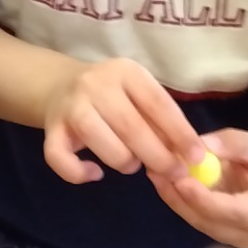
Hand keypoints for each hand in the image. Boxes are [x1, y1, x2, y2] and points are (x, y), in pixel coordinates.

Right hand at [41, 58, 201, 184]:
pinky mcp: (51, 129)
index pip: (158, 104)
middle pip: (131, 127)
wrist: (59, 85)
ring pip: (100, 142)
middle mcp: (96, 84)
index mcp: (126, 72)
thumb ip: (159, 120)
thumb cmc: (112, 95)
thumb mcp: (137, 95)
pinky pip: (60, 158)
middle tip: (173, 174)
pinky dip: (78, 173)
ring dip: (123, 162)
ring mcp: (71, 106)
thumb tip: (188, 155)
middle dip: (158, 157)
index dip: (180, 133)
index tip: (197, 157)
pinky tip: (95, 174)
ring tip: (131, 165)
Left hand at [147, 127, 247, 247]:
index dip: (203, 199)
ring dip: (174, 197)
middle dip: (180, 197)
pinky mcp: (217, 231)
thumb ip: (231, 144)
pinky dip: (178, 198)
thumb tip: (201, 145)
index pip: (232, 212)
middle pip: (208, 221)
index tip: (180, 180)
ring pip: (196, 220)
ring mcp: (232, 238)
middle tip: (156, 171)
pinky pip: (193, 216)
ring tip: (154, 171)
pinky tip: (162, 178)